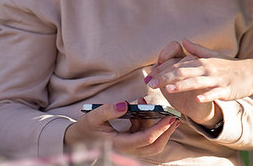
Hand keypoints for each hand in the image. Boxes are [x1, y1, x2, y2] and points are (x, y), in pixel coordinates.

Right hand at [64, 101, 178, 156]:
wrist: (77, 141)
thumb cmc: (85, 128)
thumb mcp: (93, 116)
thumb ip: (108, 110)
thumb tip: (125, 103)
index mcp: (119, 145)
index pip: (145, 140)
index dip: (159, 129)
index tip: (169, 118)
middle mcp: (127, 150)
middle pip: (154, 147)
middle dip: (166, 133)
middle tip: (175, 118)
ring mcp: (129, 148)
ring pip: (151, 143)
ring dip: (158, 127)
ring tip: (159, 108)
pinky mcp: (129, 143)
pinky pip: (144, 136)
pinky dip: (148, 124)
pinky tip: (143, 108)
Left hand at [146, 40, 222, 125]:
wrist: (252, 72)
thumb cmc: (230, 65)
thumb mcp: (212, 55)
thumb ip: (196, 49)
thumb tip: (183, 40)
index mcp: (201, 61)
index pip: (177, 65)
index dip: (162, 70)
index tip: (149, 76)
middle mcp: (206, 69)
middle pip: (182, 72)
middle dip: (165, 78)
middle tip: (150, 84)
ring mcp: (216, 79)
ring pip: (196, 82)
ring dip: (182, 85)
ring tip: (169, 89)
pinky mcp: (226, 89)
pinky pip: (215, 93)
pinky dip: (207, 96)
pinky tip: (198, 99)